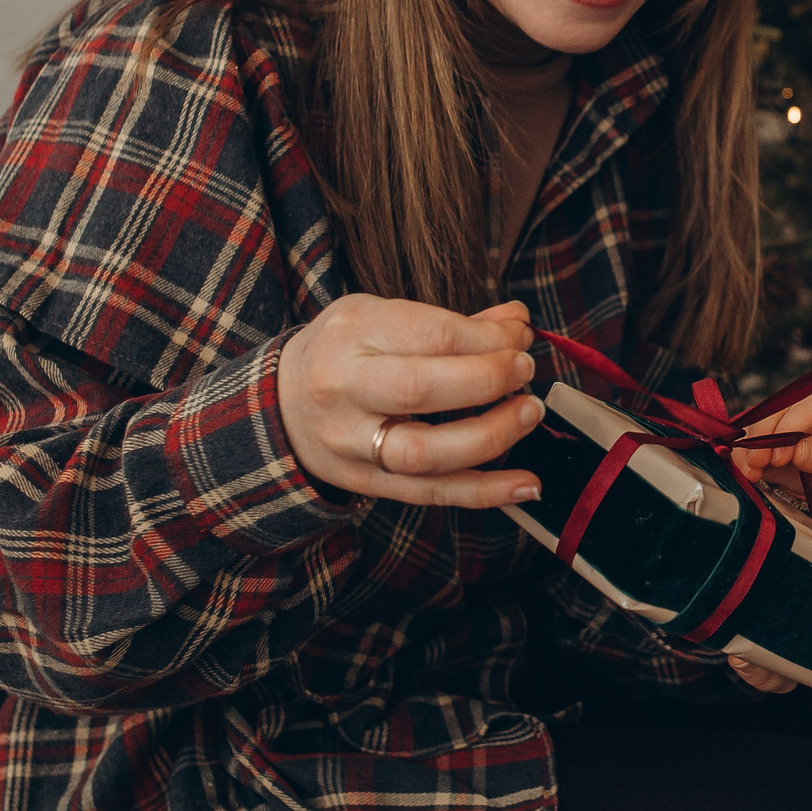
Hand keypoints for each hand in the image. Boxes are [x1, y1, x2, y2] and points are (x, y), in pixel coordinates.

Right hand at [276, 296, 543, 507]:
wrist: (282, 404)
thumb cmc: (345, 352)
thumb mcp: (382, 317)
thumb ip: (452, 322)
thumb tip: (518, 321)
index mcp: (351, 333)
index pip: (431, 335)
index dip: (489, 338)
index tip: (521, 337)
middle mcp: (343, 388)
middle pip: (422, 390)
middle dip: (488, 380)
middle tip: (526, 371)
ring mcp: (351, 443)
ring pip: (426, 451)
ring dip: (491, 435)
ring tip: (529, 413)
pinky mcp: (365, 482)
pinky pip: (430, 494)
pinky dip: (485, 492)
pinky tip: (526, 484)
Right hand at [729, 384, 811, 500]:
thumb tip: (788, 452)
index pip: (801, 412)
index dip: (784, 434)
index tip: (776, 459)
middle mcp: (801, 403)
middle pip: (772, 415)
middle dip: (759, 441)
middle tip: (753, 466)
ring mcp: (782, 418)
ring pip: (757, 427)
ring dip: (748, 450)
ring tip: (747, 473)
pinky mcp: (770, 435)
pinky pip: (752, 441)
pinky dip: (745, 456)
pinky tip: (743, 471)